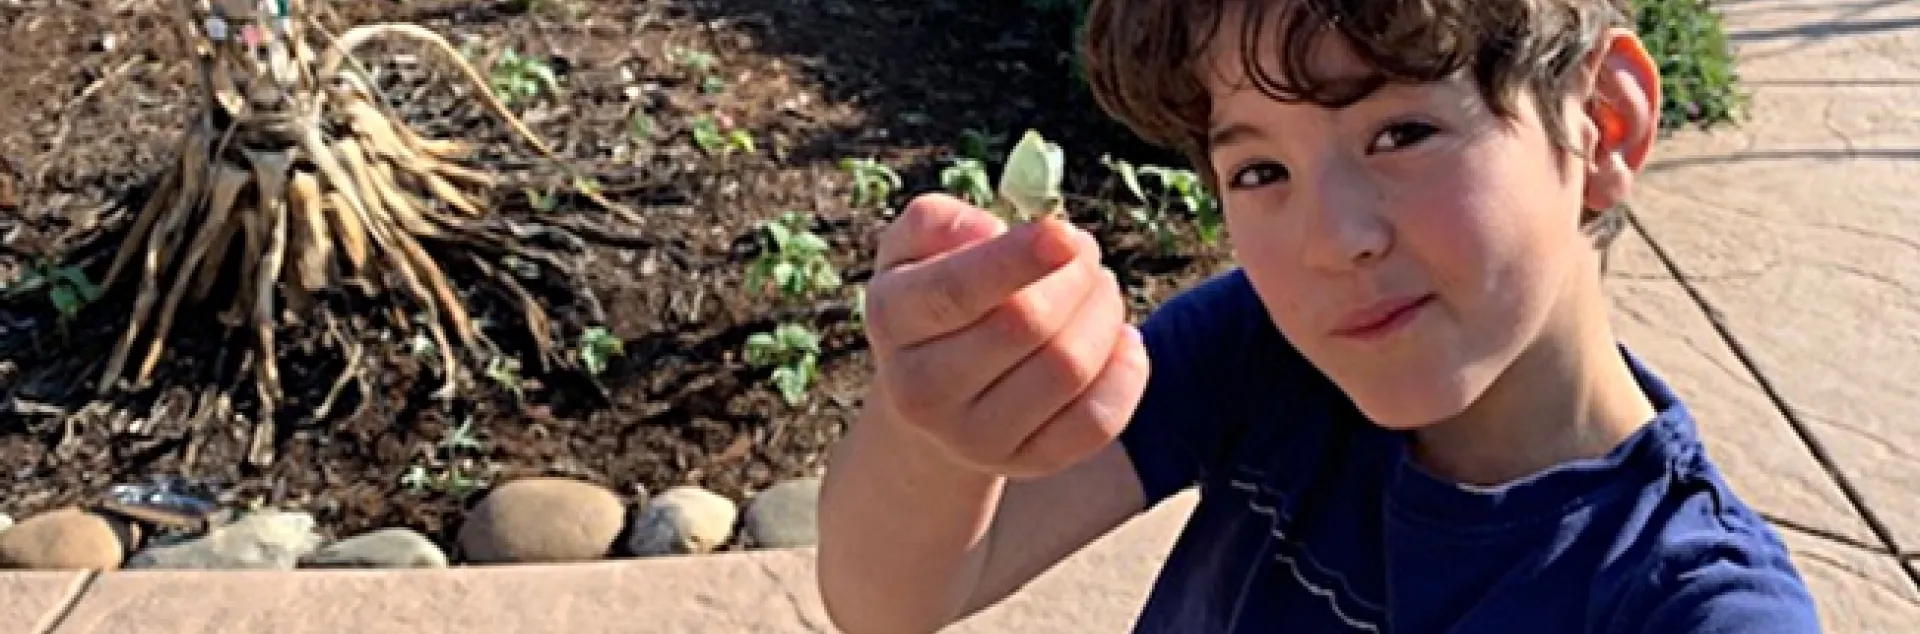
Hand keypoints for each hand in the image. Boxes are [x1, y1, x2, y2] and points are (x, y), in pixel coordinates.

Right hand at [862, 193, 1149, 478]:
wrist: (928, 394)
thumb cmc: (932, 298)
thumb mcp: (912, 249)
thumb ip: (939, 222)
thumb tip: (988, 231)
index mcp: (894, 320)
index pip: (957, 291)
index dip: (1018, 258)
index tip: (1065, 232)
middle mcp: (923, 389)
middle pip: (1026, 325)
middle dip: (1075, 276)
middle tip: (1085, 251)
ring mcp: (975, 437)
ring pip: (1068, 368)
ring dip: (1104, 314)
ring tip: (1098, 288)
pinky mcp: (1026, 463)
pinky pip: (1097, 421)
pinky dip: (1126, 372)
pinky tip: (1120, 339)